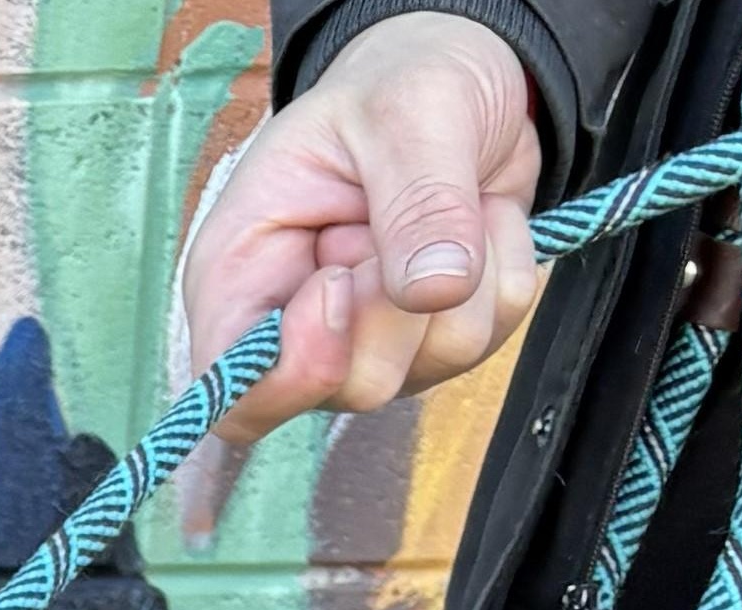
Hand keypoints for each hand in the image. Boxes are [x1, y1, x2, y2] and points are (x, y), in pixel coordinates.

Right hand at [172, 10, 543, 539]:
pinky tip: (476, 221)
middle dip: (404, 303)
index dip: (300, 366)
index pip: (239, 397)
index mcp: (241, 278)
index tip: (340, 283)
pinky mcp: (425, 343)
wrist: (457, 80)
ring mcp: (363, 346)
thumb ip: (415, 201)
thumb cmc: (398, 83)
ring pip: (429, 370)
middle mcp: (293, 331)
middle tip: (404, 216)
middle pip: (356, 386)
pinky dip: (503, 272)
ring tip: (450, 204)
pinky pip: (485, 342)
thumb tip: (434, 291)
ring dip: (467, 280)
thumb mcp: (404, 111)